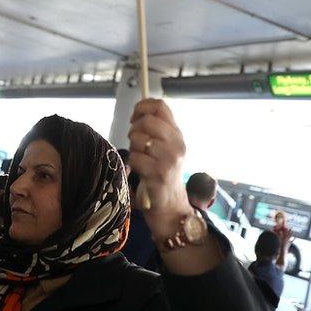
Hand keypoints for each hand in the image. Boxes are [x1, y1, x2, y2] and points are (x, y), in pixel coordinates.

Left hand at [127, 99, 190, 237]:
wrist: (171, 205)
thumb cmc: (162, 172)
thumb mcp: (165, 147)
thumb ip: (157, 129)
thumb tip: (139, 110)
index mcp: (177, 134)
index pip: (160, 106)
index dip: (142, 107)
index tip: (135, 118)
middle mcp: (177, 144)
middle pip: (148, 121)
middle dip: (135, 129)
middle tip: (135, 140)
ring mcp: (169, 159)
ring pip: (139, 139)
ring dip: (133, 148)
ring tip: (140, 158)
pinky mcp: (159, 174)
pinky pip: (135, 158)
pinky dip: (133, 163)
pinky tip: (141, 170)